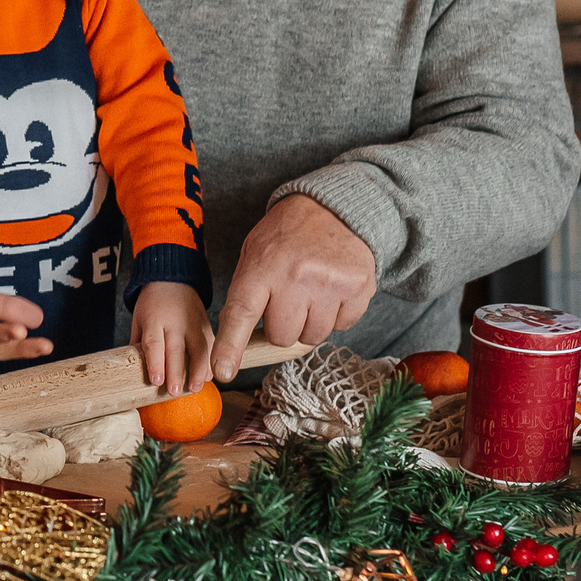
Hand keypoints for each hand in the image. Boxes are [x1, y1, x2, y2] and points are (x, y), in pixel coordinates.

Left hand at [132, 281, 214, 395]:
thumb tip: (133, 371)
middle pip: (176, 349)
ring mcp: (193, 323)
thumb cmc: (151, 304)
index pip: (154, 343)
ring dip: (197, 370)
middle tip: (174, 392)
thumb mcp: (138, 318)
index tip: (157, 381)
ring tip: (195, 388)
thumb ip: (138, 342)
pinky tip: (209, 376)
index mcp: (154, 319)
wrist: (172, 279)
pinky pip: (211, 344)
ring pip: (198, 348)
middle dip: (176, 372)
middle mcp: (175, 321)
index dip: (156, 362)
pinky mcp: (206, 325)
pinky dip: (210, 361)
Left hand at [210, 193, 376, 381]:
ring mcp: (330, 284)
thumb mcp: (255, 253)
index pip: (241, 314)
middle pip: (282, 337)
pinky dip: (336, 315)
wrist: (335, 208)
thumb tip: (235, 348)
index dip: (230, 347)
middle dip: (281, 326)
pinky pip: (342, 326)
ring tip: (310, 291)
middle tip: (286, 300)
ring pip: (312, 337)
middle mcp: (296, 277)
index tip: (221, 372)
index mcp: (262, 267)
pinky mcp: (359, 288)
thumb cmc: (287, 237)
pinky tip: (332, 290)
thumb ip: (246, 295)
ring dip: (309, 323)